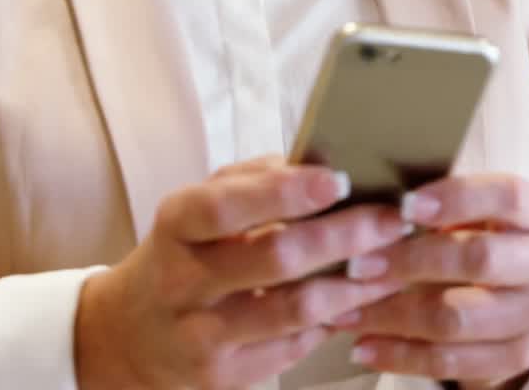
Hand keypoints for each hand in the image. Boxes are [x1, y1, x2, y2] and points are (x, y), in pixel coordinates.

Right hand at [74, 156, 412, 389]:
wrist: (132, 335)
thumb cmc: (185, 253)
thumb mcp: (202, 206)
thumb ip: (256, 181)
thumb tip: (324, 161)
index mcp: (177, 225)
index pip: (226, 206)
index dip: (284, 193)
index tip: (338, 179)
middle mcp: (183, 282)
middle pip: (275, 259)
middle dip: (345, 236)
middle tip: (394, 218)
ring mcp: (201, 335)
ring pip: (295, 309)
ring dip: (355, 284)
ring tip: (396, 260)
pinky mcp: (224, 376)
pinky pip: (296, 346)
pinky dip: (338, 319)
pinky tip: (365, 298)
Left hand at [334, 175, 528, 387]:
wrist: (512, 292)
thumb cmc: (474, 237)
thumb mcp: (468, 211)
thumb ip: (433, 206)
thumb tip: (370, 205)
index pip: (507, 197)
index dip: (457, 198)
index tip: (403, 205)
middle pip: (480, 259)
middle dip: (412, 262)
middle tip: (358, 265)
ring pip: (458, 317)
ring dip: (394, 315)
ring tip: (346, 312)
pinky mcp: (514, 355)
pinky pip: (452, 362)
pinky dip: (402, 355)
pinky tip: (365, 346)